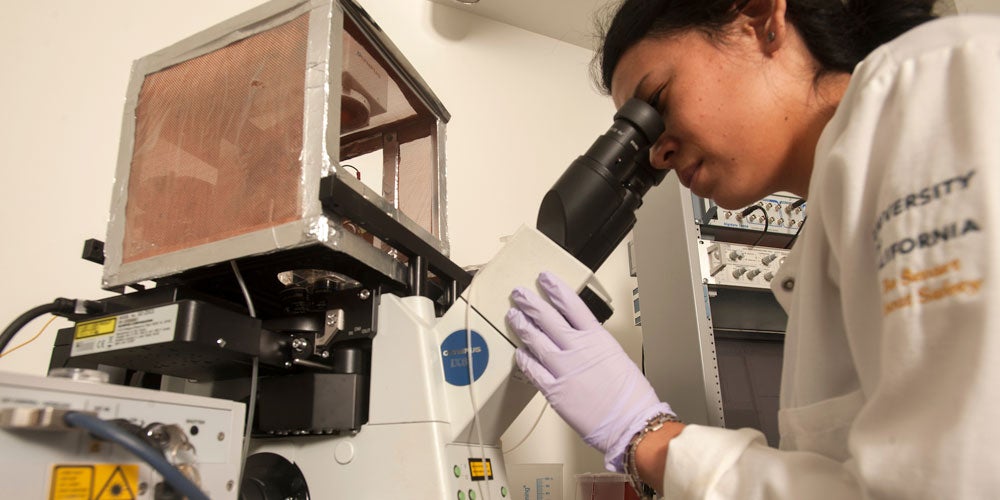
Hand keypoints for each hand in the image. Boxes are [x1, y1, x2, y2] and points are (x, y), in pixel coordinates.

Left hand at [506, 271, 673, 470]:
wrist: (631, 422)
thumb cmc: (631, 395)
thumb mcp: (616, 357)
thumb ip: (595, 345)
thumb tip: (581, 340)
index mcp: (597, 338)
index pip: (571, 305)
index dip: (555, 289)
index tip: (544, 278)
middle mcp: (577, 349)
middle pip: (547, 318)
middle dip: (530, 303)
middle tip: (519, 294)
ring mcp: (563, 368)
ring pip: (535, 340)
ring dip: (522, 326)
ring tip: (513, 316)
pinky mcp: (554, 390)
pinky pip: (532, 370)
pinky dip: (524, 360)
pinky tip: (519, 353)